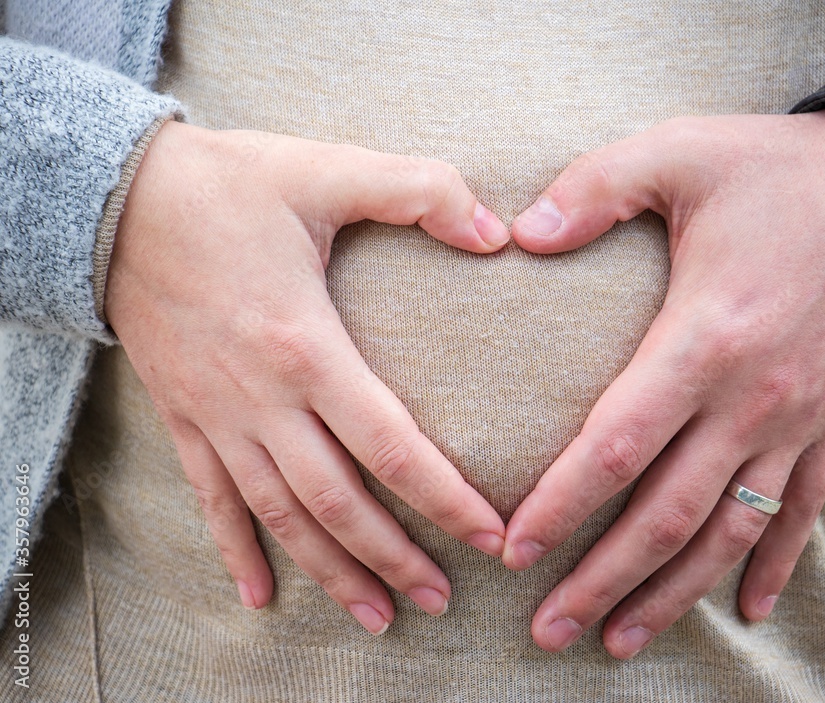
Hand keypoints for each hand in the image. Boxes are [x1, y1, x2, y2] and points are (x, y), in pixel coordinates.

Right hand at [105, 120, 509, 632]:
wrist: (116, 198)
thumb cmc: (228, 185)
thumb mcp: (327, 169)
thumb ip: (421, 192)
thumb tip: (499, 232)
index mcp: (306, 347)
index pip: (391, 446)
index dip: (445, 500)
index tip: (491, 538)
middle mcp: (261, 399)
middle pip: (338, 503)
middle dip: (394, 559)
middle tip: (442, 599)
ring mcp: (218, 416)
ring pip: (280, 516)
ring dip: (330, 572)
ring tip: (377, 617)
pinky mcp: (184, 417)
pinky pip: (211, 500)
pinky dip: (237, 551)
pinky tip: (259, 597)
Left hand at [502, 104, 824, 656]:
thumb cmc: (779, 170)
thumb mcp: (679, 152)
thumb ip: (592, 190)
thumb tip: (517, 233)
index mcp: (705, 337)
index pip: (619, 444)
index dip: (561, 503)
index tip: (513, 550)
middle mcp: (752, 397)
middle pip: (667, 513)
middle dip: (603, 579)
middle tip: (548, 630)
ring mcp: (795, 420)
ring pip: (729, 531)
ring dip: (673, 593)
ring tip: (619, 642)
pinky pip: (800, 511)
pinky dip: (774, 564)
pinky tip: (750, 611)